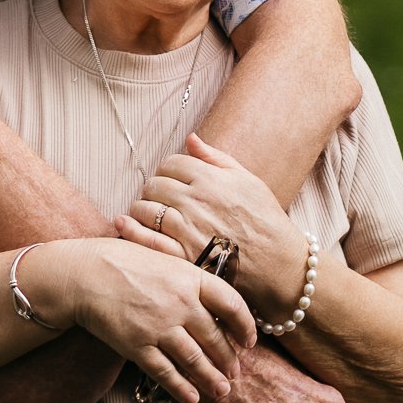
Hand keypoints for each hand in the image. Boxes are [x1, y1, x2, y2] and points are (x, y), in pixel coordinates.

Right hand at [25, 236, 255, 402]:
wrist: (83, 274)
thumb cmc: (121, 260)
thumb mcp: (162, 257)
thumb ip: (188, 278)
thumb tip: (213, 303)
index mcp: (190, 278)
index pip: (232, 305)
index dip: (245, 326)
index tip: (249, 341)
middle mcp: (180, 304)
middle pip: (216, 338)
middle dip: (228, 360)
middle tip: (234, 373)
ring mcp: (159, 327)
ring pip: (195, 360)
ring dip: (212, 379)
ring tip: (222, 391)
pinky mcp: (138, 346)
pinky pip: (166, 372)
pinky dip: (181, 387)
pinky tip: (192, 398)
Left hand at [118, 132, 310, 319]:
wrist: (278, 263)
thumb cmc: (265, 220)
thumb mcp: (248, 181)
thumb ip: (216, 158)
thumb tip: (190, 138)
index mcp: (211, 179)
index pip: (171, 163)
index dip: (168, 170)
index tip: (171, 180)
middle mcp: (196, 201)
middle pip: (154, 185)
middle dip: (153, 189)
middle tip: (159, 199)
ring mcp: (188, 229)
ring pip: (145, 209)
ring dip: (141, 209)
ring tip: (146, 214)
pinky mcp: (183, 256)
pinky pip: (147, 239)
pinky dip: (131, 230)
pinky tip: (125, 224)